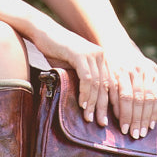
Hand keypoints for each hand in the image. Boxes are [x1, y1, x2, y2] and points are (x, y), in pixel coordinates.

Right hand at [25, 17, 156, 137]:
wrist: (43, 32)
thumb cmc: (56, 52)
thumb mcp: (73, 68)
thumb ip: (83, 81)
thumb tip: (88, 104)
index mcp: (103, 59)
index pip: (113, 85)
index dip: (114, 103)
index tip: (112, 120)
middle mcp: (102, 56)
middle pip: (108, 86)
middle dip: (106, 107)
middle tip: (103, 124)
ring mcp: (93, 54)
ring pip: (98, 84)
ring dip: (93, 103)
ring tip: (90, 118)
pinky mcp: (81, 54)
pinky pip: (87, 78)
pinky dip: (85, 93)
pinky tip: (82, 105)